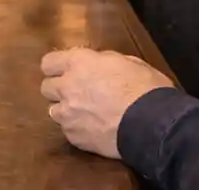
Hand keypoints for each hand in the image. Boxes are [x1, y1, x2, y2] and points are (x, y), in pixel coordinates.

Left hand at [40, 47, 172, 158]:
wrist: (153, 126)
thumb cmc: (146, 88)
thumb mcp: (129, 62)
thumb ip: (104, 61)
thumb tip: (97, 64)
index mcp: (79, 63)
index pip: (48, 62)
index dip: (57, 66)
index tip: (67, 70)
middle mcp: (67, 87)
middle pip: (46, 87)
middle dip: (58, 88)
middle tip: (76, 92)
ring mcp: (68, 114)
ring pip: (53, 110)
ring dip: (66, 110)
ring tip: (85, 113)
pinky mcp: (74, 137)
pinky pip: (67, 130)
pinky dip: (76, 128)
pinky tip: (93, 129)